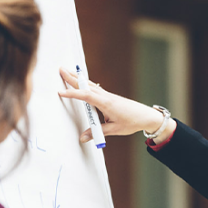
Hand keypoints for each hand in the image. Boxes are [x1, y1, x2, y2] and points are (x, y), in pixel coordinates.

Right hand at [58, 67, 176, 143]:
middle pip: (86, 86)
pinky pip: (95, 88)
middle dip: (72, 78)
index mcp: (107, 103)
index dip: (73, 94)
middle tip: (60, 69)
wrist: (146, 116)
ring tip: (67, 71)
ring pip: (90, 85)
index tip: (61, 93)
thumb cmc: (132, 122)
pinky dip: (86, 83)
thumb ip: (97, 132)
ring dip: (78, 78)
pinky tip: (82, 81)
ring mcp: (108, 95)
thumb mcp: (115, 129)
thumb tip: (82, 138)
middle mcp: (106, 97)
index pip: (86, 96)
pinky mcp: (109, 97)